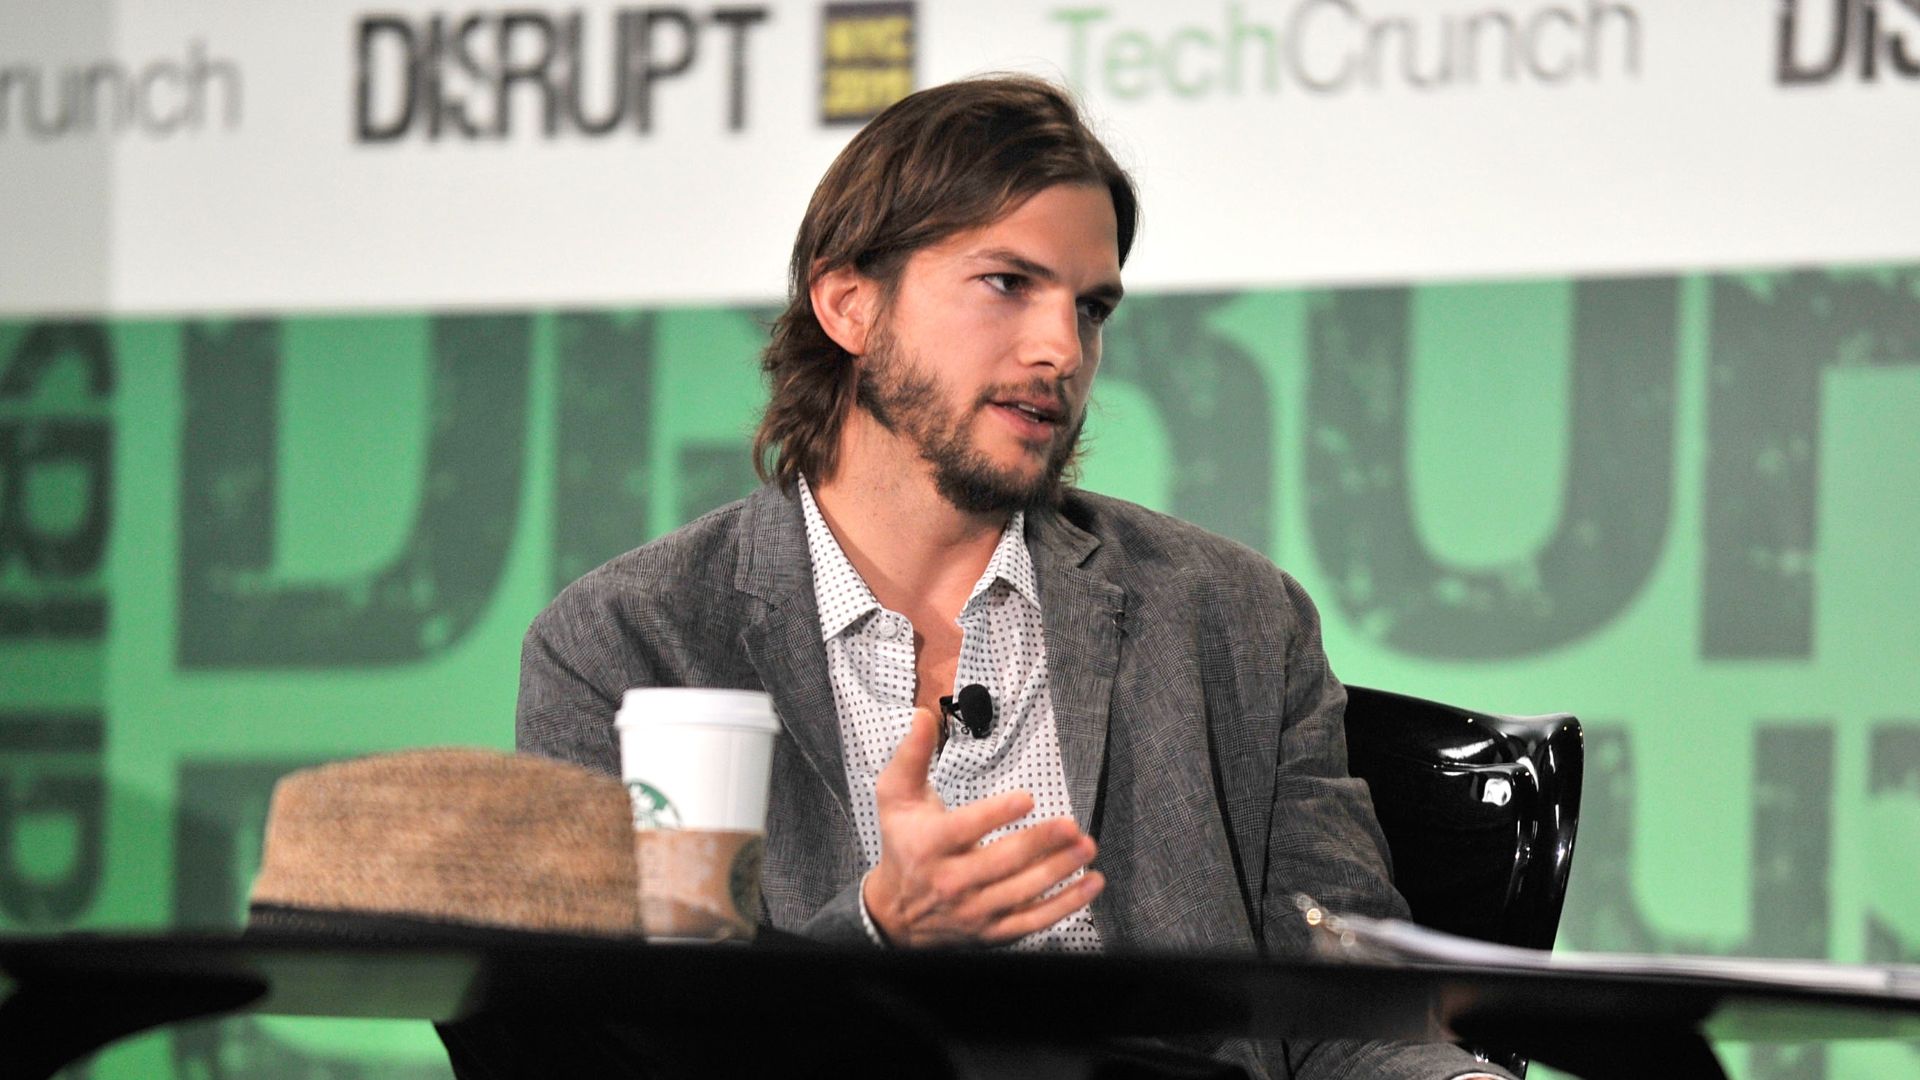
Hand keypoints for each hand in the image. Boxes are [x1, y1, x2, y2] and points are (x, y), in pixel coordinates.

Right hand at [863, 706, 1103, 946]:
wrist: (896, 914)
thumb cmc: (903, 843)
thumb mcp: (896, 797)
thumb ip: (912, 755)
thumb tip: (923, 715)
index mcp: (929, 845)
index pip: (966, 828)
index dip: (997, 814)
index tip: (1027, 798)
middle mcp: (951, 881)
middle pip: (1002, 862)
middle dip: (1040, 843)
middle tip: (1071, 825)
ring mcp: (975, 911)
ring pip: (1024, 892)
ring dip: (1060, 870)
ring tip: (1087, 846)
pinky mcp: (994, 931)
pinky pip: (1035, 921)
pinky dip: (1067, 904)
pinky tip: (1092, 883)